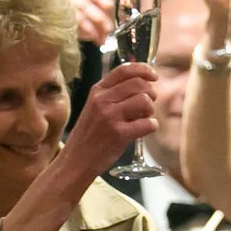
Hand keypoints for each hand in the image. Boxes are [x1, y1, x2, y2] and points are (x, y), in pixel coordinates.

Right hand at [50, 0, 116, 45]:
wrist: (47, 10)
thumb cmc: (71, 3)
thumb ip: (97, 2)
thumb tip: (112, 13)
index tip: (109, 6)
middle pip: (83, 4)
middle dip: (99, 18)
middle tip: (109, 28)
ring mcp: (54, 6)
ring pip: (77, 18)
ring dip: (92, 30)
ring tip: (101, 38)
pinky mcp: (52, 20)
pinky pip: (70, 27)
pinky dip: (83, 34)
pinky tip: (91, 38)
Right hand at [64, 59, 157, 173]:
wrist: (76, 160)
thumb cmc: (89, 135)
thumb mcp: (94, 107)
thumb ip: (113, 94)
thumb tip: (142, 84)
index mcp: (97, 91)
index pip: (124, 70)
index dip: (143, 70)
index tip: (154, 76)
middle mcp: (102, 100)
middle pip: (139, 84)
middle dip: (150, 93)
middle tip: (148, 105)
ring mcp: (110, 117)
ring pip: (145, 101)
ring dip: (150, 110)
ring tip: (144, 118)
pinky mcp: (119, 134)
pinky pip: (148, 123)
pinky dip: (151, 126)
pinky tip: (144, 130)